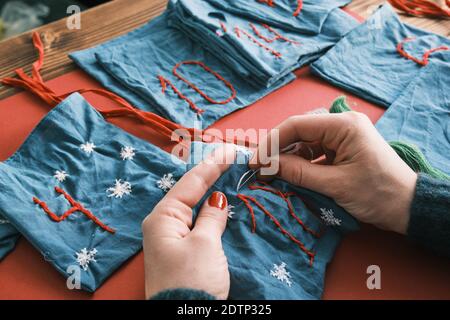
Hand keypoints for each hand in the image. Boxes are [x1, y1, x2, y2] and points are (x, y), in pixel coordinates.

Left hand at [142, 146, 235, 299]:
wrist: (186, 319)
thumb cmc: (191, 281)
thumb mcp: (204, 245)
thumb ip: (211, 217)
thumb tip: (217, 200)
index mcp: (162, 217)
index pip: (191, 183)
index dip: (212, 165)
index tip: (229, 149)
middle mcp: (163, 224)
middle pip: (189, 191)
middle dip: (210, 173)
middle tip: (230, 156)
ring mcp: (171, 237)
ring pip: (194, 205)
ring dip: (211, 189)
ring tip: (227, 171)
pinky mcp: (181, 250)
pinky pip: (197, 220)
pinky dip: (210, 208)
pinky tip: (220, 201)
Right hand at [250, 112, 417, 234]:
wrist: (408, 208)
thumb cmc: (377, 194)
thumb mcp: (334, 185)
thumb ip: (298, 172)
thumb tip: (266, 166)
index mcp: (344, 125)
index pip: (297, 125)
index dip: (271, 143)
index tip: (255, 162)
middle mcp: (342, 125)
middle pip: (299, 131)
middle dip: (277, 150)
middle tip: (259, 170)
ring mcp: (343, 137)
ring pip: (304, 142)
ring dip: (288, 158)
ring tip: (271, 175)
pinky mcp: (343, 149)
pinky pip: (314, 152)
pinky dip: (300, 164)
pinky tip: (289, 175)